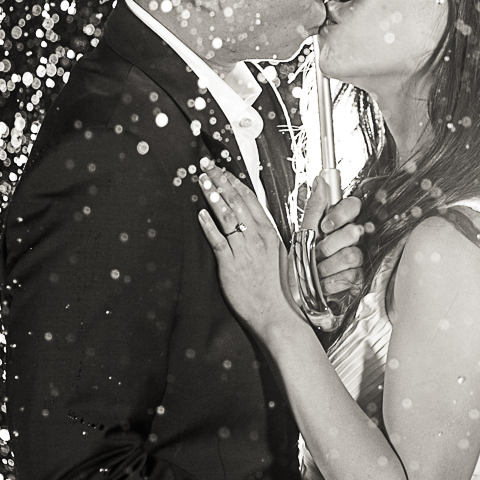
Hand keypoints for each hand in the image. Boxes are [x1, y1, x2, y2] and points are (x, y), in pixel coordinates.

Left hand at [196, 166, 300, 334]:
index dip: (235, 183)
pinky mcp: (232, 264)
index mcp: (269, 233)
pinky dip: (209, 225)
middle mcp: (257, 237)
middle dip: (220, 181)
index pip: (250, 200)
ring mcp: (245, 250)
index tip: (224, 170)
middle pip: (236, 202)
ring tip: (201, 181)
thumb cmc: (279, 288)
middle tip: (206, 166)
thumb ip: (264, 238)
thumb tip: (251, 224)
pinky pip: (218, 241)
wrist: (278, 313)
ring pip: (227, 216)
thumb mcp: (278, 255)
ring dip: (213, 196)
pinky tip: (200, 214)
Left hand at [303, 182, 368, 305]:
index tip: (325, 226)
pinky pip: (352, 275)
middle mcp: (349, 238)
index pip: (353, 206)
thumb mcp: (302, 233)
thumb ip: (314, 208)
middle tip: (317, 253)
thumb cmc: (297, 263)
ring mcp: (355, 257)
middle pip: (354, 231)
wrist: (294, 295)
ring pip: (354, 254)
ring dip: (329, 266)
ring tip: (316, 271)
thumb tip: (320, 181)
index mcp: (337, 223)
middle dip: (330, 245)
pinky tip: (323, 283)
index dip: (341, 214)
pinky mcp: (357, 277)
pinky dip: (332, 282)